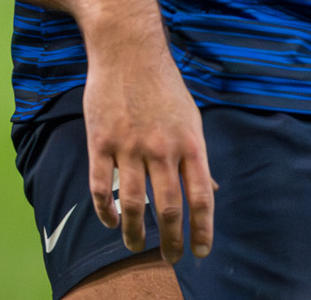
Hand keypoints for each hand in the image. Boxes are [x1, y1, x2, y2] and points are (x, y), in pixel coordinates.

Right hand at [82, 40, 213, 262]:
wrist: (127, 52)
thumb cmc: (163, 85)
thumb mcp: (191, 119)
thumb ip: (198, 157)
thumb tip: (211, 191)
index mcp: (190, 145)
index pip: (202, 198)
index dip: (203, 230)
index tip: (200, 252)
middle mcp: (162, 150)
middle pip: (169, 207)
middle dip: (171, 240)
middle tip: (170, 259)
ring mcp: (129, 146)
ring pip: (132, 202)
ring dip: (134, 231)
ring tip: (134, 245)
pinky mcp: (100, 141)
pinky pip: (100, 184)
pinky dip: (104, 208)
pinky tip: (108, 219)